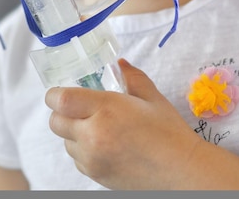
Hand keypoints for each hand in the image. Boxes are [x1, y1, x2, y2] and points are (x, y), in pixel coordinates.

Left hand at [45, 59, 201, 188]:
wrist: (183, 173)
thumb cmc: (170, 134)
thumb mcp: (152, 98)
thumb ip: (132, 77)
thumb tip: (118, 65)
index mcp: (105, 110)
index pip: (60, 100)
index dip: (56, 94)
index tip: (64, 91)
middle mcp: (93, 136)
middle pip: (55, 121)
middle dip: (63, 112)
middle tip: (81, 108)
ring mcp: (92, 158)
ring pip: (65, 141)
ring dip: (73, 132)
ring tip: (97, 128)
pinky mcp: (95, 175)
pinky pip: (76, 159)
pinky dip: (83, 150)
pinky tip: (104, 145)